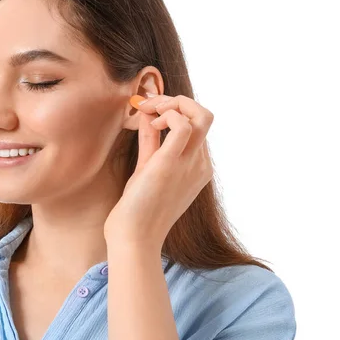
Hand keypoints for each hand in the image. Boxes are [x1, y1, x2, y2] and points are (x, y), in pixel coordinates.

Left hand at [103, 94, 214, 250]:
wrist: (134, 238)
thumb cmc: (139, 209)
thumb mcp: (148, 168)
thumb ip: (152, 143)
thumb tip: (148, 117)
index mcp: (197, 167)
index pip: (197, 126)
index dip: (175, 110)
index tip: (149, 110)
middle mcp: (199, 164)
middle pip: (205, 116)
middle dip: (177, 101)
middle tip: (151, 106)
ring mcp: (189, 165)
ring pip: (201, 116)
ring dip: (172, 103)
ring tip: (150, 111)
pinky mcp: (171, 165)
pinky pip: (182, 125)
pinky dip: (167, 115)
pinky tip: (151, 124)